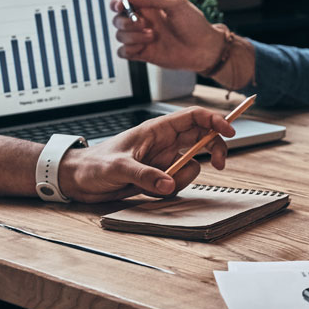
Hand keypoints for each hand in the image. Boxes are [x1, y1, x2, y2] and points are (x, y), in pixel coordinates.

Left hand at [59, 107, 234, 202]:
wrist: (78, 180)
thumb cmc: (94, 164)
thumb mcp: (118, 168)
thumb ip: (145, 175)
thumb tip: (168, 184)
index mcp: (156, 129)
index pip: (193, 117)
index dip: (215, 120)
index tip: (229, 131)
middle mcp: (163, 142)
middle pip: (202, 138)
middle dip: (214, 149)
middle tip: (219, 163)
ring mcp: (162, 160)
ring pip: (191, 165)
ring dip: (183, 177)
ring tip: (158, 185)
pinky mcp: (159, 176)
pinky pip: (177, 182)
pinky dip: (169, 190)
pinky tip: (148, 192)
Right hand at [112, 0, 222, 71]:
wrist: (204, 49)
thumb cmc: (195, 24)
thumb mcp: (177, 3)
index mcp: (149, 7)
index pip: (123, 2)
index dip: (117, 3)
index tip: (121, 5)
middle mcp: (143, 22)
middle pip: (118, 19)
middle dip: (126, 21)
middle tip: (144, 23)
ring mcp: (142, 38)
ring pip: (120, 35)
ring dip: (132, 36)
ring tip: (152, 36)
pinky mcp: (143, 54)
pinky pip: (123, 52)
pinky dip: (129, 49)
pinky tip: (143, 47)